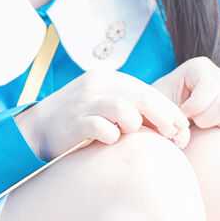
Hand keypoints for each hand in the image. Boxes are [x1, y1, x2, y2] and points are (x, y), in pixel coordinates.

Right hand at [19, 66, 194, 161]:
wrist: (36, 129)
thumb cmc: (81, 122)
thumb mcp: (106, 106)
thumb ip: (133, 109)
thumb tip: (173, 126)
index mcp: (109, 79)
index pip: (148, 91)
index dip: (169, 111)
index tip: (183, 130)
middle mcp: (98, 85)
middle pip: (142, 98)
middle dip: (164, 118)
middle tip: (176, 137)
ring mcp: (84, 102)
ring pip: (124, 110)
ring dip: (135, 126)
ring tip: (132, 136)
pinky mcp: (73, 121)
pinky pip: (101, 128)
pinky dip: (111, 136)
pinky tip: (110, 141)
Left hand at [159, 57, 219, 133]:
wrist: (167, 114)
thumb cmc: (160, 108)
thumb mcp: (157, 106)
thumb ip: (168, 115)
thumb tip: (185, 135)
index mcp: (199, 67)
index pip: (206, 93)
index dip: (191, 112)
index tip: (181, 114)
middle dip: (207, 120)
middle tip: (194, 121)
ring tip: (208, 122)